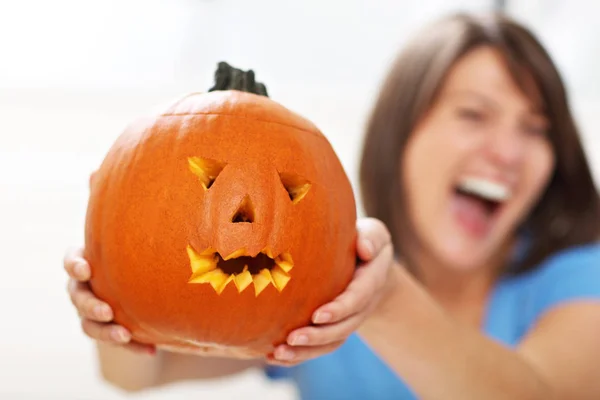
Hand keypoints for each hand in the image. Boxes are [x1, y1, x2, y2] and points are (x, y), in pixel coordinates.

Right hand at [64, 246, 155, 354]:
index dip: (75, 266)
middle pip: (78, 298)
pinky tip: (151, 351)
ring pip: (89, 326)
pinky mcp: (106, 330)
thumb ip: (139, 242)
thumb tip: (165, 222)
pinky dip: (133, 346)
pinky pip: (116, 342)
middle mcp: (82, 289)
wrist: (144, 284)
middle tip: (107, 312)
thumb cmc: (138, 257)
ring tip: (125, 336)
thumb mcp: (135, 247)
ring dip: (106, 332)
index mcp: (85, 264)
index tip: (86, 270)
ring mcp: (90, 312)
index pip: (71, 262)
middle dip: (90, 306)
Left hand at [268, 217, 397, 365]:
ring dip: (305, 352)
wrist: (372, 266)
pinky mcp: (333, 327)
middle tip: (292, 338)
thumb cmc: (365, 242)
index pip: (356, 299)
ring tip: (277, 354)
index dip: (339, 310)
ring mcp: (347, 320)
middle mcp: (360, 307)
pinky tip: (272, 357)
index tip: (317, 316)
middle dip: (317, 337)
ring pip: (329, 343)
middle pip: (342, 329)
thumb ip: (371, 239)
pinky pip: (319, 347)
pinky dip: (298, 355)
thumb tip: (365, 249)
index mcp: (370, 283)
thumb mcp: (375, 234)